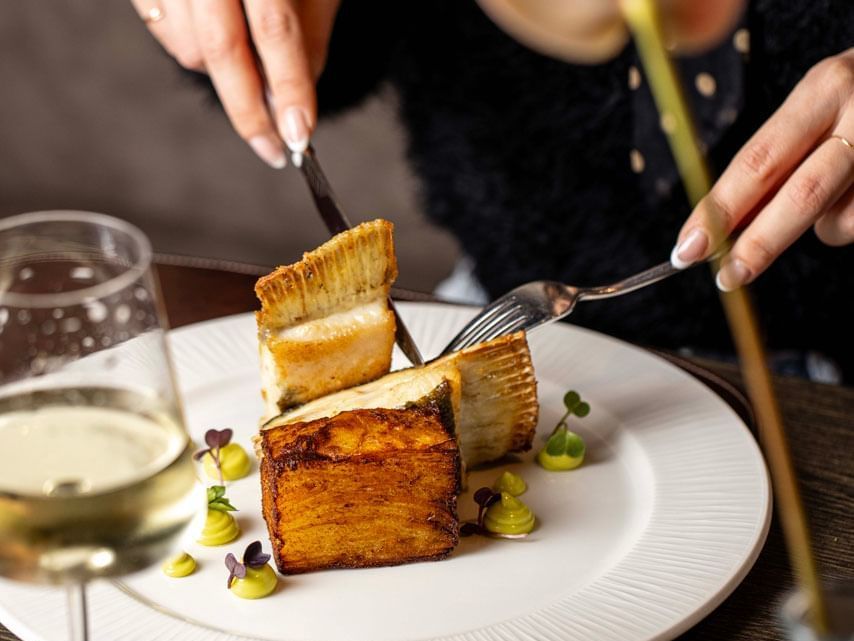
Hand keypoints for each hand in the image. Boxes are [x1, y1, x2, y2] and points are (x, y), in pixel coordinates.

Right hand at [131, 0, 340, 167]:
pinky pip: (169, 34)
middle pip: (220, 49)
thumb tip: (294, 104)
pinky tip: (221, 32)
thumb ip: (308, 38)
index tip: (299, 136)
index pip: (275, 28)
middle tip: (274, 150)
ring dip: (228, 75)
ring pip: (191, 50)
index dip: (289, 87)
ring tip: (255, 60)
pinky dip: (199, 50)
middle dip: (250, 112)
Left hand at [671, 48, 853, 290]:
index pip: (757, 161)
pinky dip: (847, 222)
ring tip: (829, 198)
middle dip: (758, 244)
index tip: (687, 246)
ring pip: (839, 220)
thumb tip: (719, 230)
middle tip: (727, 277)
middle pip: (800, 195)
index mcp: (823, 89)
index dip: (719, 209)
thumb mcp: (815, 110)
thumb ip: (773, 163)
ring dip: (818, 228)